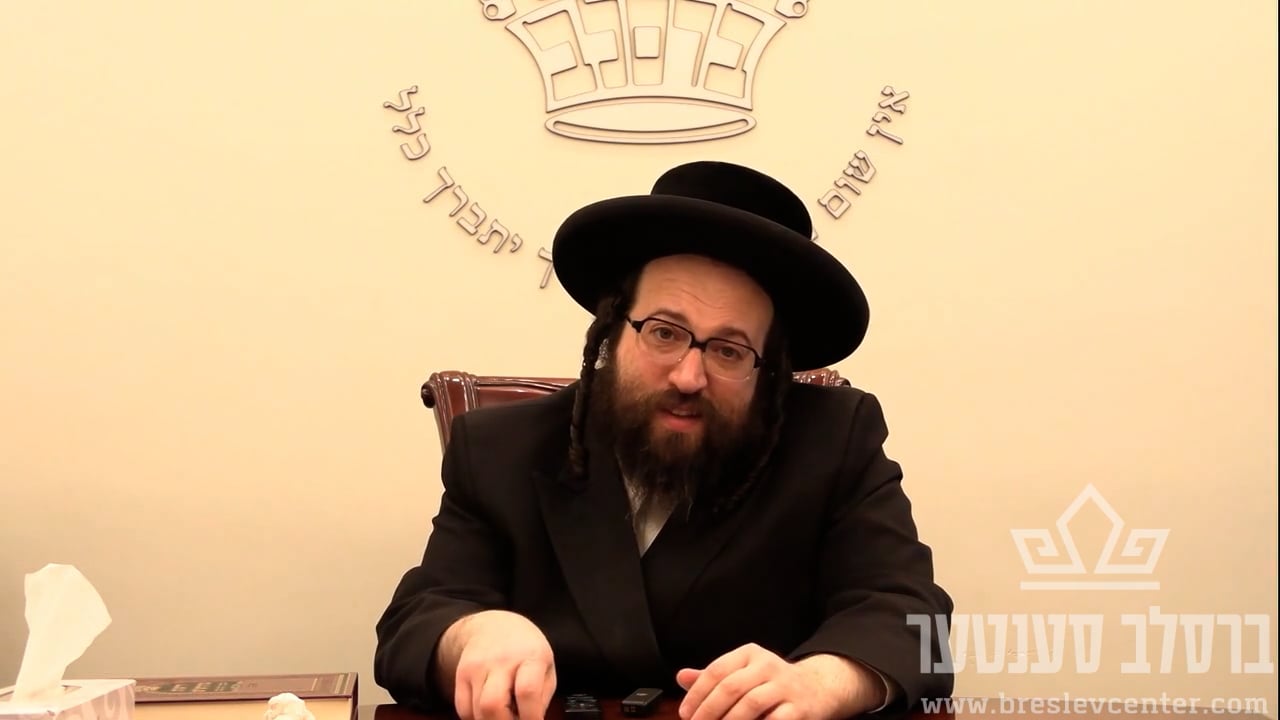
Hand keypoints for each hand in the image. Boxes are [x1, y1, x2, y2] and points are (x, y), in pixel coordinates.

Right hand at [445, 610, 556, 719]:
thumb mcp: (546, 667)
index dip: (530, 716)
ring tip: (505, 714)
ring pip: (477, 711)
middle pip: (493, 705)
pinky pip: (463, 710)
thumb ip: (541, 698)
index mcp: (530, 656)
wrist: (494, 626)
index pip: (527, 691)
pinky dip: (476, 718)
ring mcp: (477, 666)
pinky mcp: (461, 674)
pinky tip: (489, 712)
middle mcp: (501, 659)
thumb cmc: (525, 650)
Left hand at [675, 644, 880, 719]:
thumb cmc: (771, 683)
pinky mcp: (799, 708)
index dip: (697, 694)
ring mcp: (785, 686)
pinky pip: (775, 719)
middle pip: (730, 687)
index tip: (686, 713)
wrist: (817, 689)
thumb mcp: (743, 673)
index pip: (716, 671)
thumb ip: (712, 677)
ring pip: (750, 704)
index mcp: (749, 654)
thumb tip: (681, 677)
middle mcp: (767, 665)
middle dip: (708, 711)